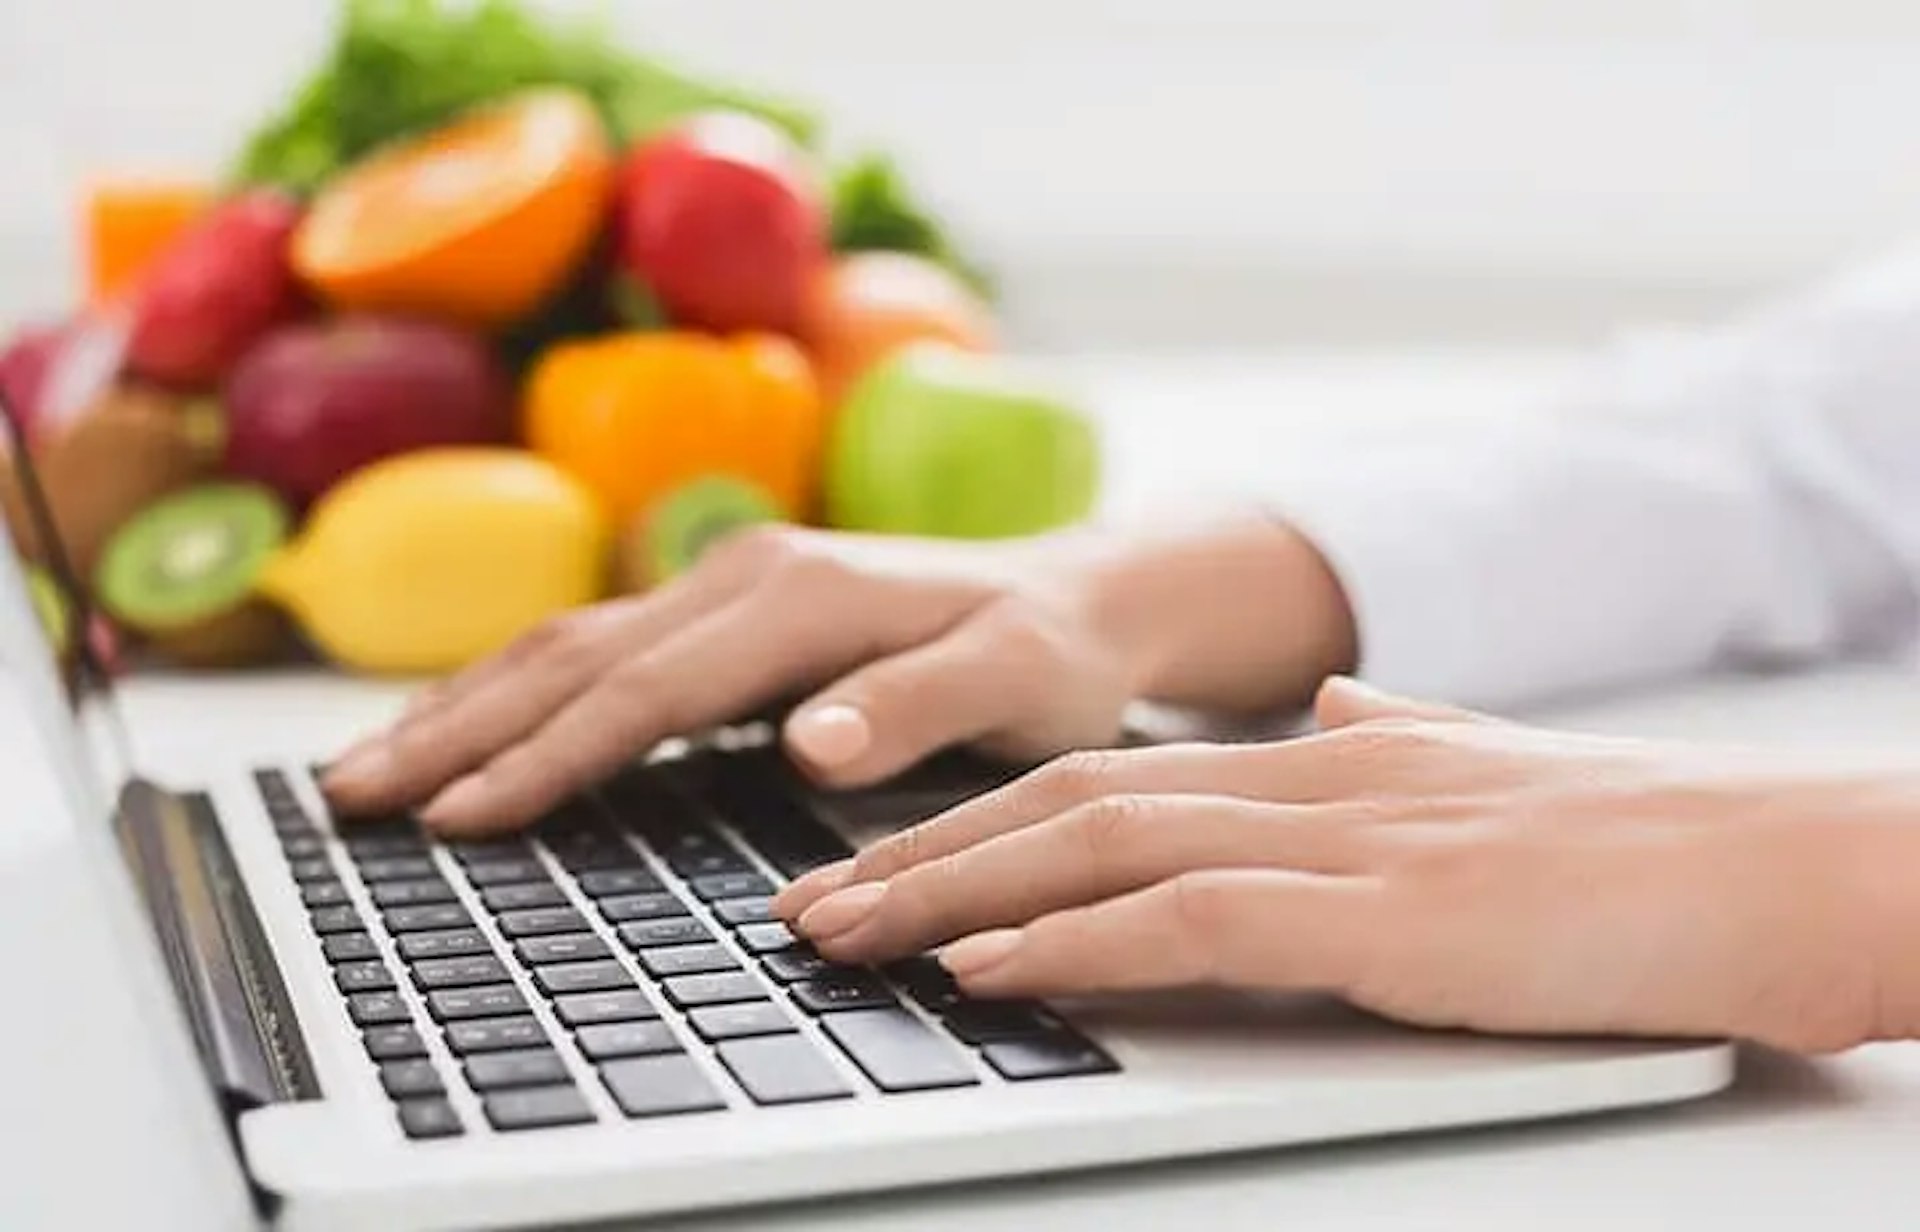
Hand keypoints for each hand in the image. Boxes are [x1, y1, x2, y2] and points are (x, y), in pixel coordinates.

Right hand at [320, 515, 1353, 834]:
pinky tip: (468, 731)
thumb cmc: (1052, 652)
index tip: (463, 817)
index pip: (648, 688)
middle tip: (354, 800)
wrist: (1080, 595)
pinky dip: (516, 693)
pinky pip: (597, 650)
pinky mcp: (724, 611)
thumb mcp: (1018, 684)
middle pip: (574, 655)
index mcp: (799, 595)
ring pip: (566, 644)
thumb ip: (916, 707)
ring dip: (464, 706)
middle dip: (460, 729)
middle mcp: (745, 575)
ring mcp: (726, 585)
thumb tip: (806, 743)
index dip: (551, 755)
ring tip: (368, 768)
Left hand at [776, 677, 1919, 1052]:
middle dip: (920, 856)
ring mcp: (1340, 841)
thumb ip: (1395, 735)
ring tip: (845, 934)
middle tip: (805, 906)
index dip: (978, 822)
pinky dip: (1073, 943)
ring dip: (953, 894)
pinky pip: (1188, 918)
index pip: (1108, 778)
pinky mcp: (1386, 914)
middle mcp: (1305, 779)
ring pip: (1099, 848)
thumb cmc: (1641, 845)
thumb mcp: (1483, 776)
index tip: (882, 865)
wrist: (1782, 864)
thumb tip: (1334, 700)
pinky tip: (988, 967)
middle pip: (1066, 803)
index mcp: (1319, 756)